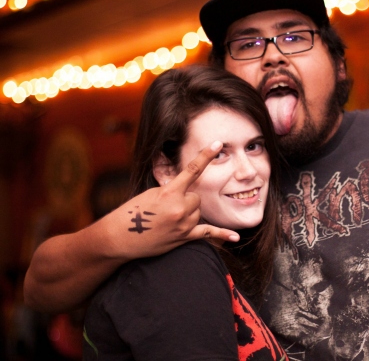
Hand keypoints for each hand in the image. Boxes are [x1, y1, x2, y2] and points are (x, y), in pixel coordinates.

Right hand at [107, 141, 239, 259]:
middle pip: (197, 197)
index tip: (218, 144)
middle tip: (168, 208)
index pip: (193, 170)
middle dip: (187, 199)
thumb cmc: (132, 213)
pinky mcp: (184, 237)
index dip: (206, 155)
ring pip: (199, 212)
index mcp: (169, 192)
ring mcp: (183, 224)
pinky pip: (208, 234)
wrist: (119, 238)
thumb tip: (185, 187)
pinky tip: (235, 238)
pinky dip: (222, 235)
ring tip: (168, 220)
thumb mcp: (150, 194)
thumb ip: (171, 190)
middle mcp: (179, 208)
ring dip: (189, 213)